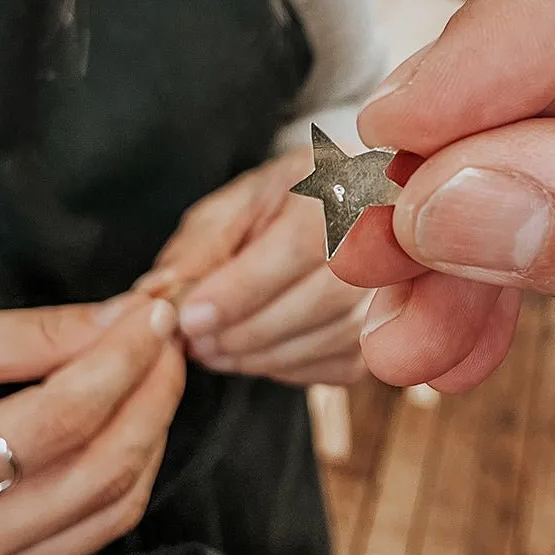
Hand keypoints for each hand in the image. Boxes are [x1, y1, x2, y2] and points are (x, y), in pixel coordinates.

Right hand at [0, 295, 184, 554]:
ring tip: (157, 375)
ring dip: (154, 432)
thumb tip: (128, 319)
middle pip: (101, 467)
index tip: (156, 316)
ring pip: (114, 504)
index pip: (63, 417)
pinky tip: (138, 425)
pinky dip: (134, 470)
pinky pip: (101, 528)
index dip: (124, 360)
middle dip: (153, 394)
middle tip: (168, 341)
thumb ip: (39, 334)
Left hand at [140, 148, 370, 385]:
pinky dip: (289, 368)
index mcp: (340, 185)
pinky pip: (341, 364)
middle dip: (251, 330)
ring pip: (336, 338)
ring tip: (213, 351)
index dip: (245, 289)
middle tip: (196, 342)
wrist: (341, 208)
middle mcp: (384, 235)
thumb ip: (199, 249)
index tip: (192, 317)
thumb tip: (160, 296)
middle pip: (326, 298)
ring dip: (264, 356)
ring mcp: (394, 285)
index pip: (301, 244)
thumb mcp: (233, 207)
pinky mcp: (387, 328)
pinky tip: (252, 356)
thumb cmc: (283, 204)